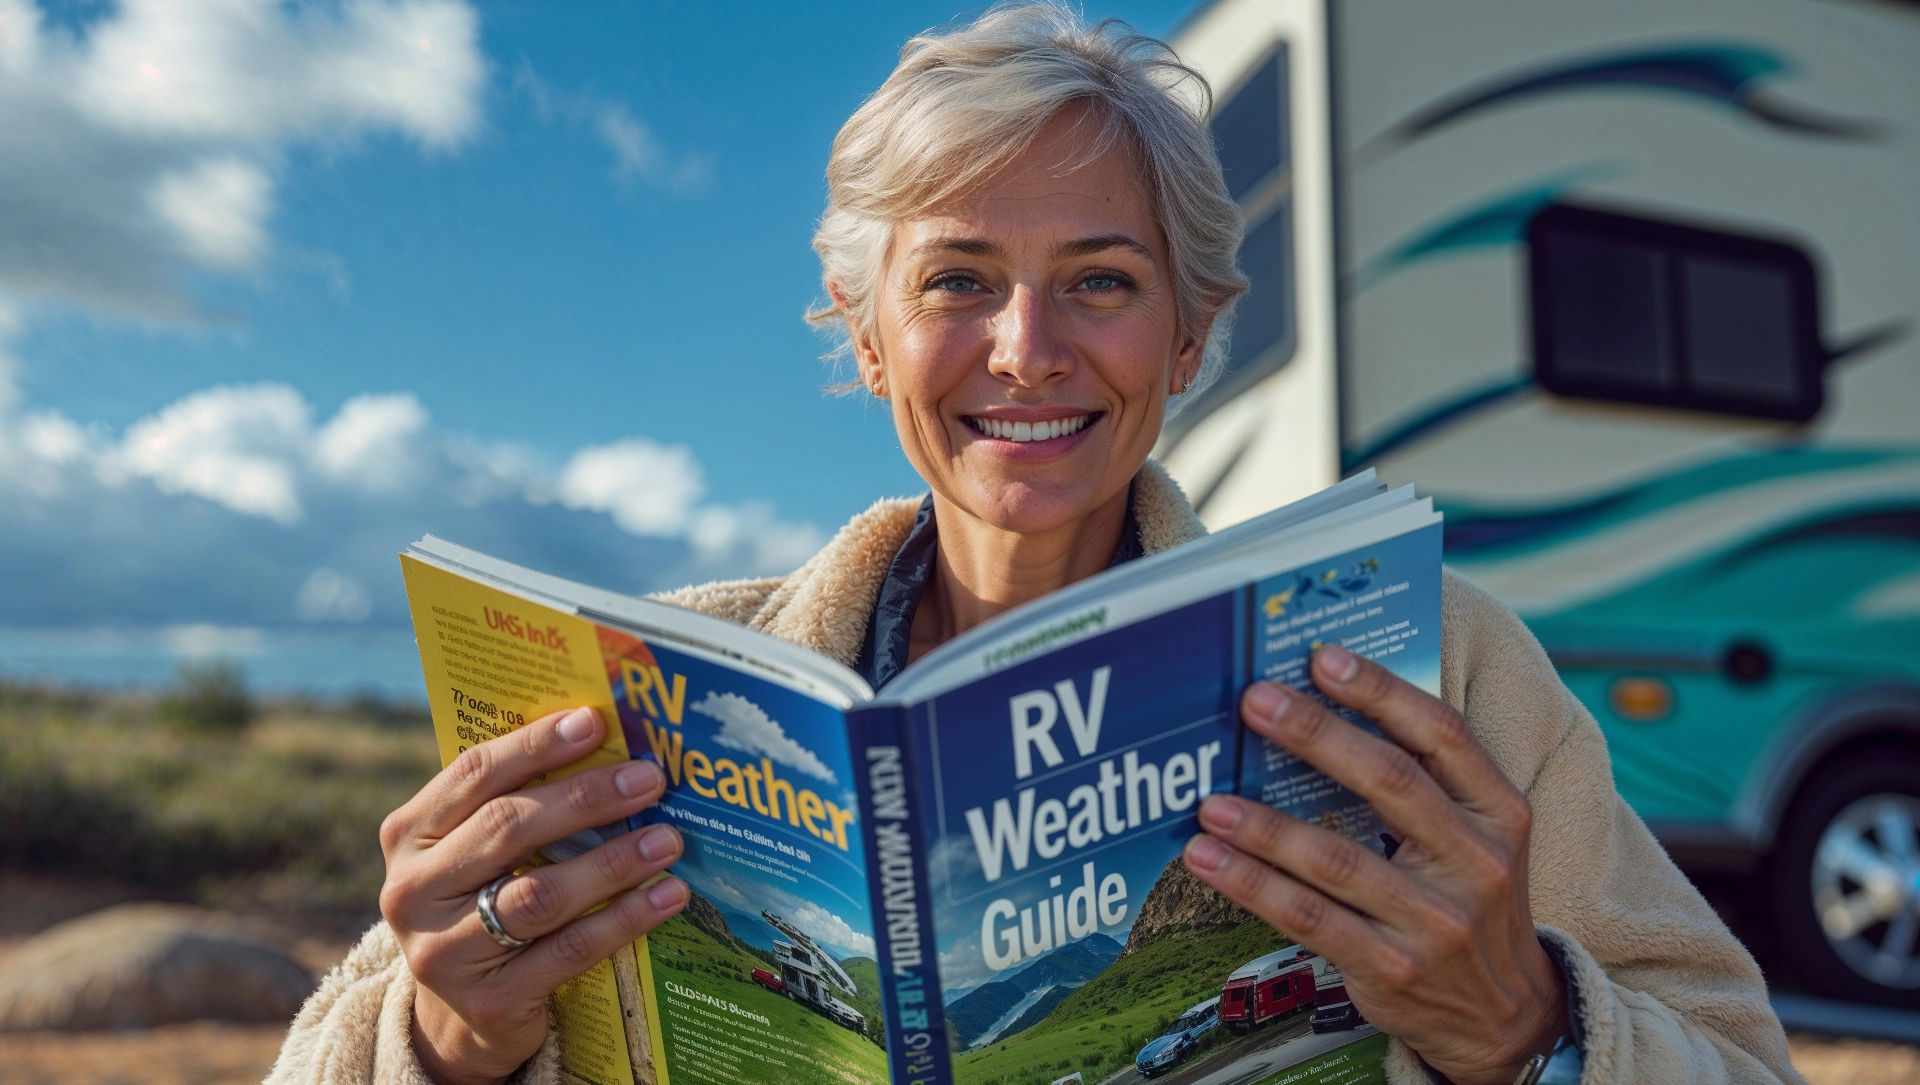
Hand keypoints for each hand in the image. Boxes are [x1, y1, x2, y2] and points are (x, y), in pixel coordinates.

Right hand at [379, 706, 689, 1084]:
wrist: (461, 1017)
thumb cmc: (485, 902)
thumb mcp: (479, 852)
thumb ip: (520, 802)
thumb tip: (609, 745)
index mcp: (410, 835)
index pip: (474, 773)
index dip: (536, 744)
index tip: (595, 722)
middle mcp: (414, 890)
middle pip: (508, 828)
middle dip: (586, 798)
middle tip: (648, 780)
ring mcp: (444, 951)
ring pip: (540, 893)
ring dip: (613, 861)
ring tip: (668, 840)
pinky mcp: (488, 1000)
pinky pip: (569, 950)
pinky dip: (623, 918)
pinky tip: (666, 896)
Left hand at [1182, 645, 1566, 1084]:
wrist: (1505, 1016)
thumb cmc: (1471, 900)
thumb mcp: (1479, 837)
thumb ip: (1427, 780)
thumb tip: (1326, 709)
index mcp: (1500, 814)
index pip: (1443, 735)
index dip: (1383, 691)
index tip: (1324, 658)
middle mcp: (1476, 863)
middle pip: (1388, 782)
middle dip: (1315, 734)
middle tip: (1254, 702)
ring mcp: (1435, 921)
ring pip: (1336, 859)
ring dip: (1263, 826)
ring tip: (1210, 800)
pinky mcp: (1392, 969)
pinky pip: (1308, 918)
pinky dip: (1251, 885)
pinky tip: (1209, 860)